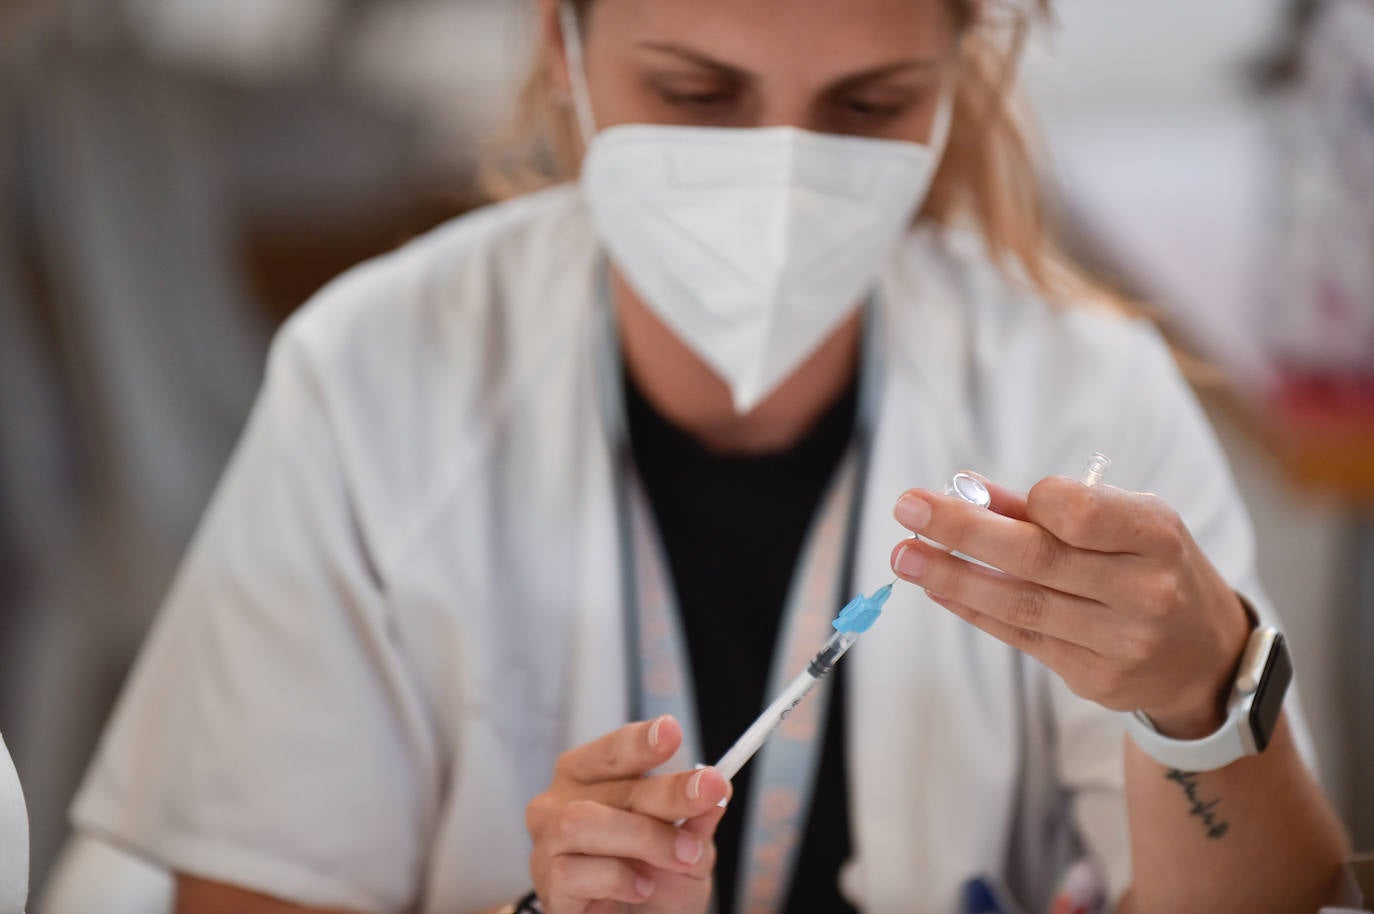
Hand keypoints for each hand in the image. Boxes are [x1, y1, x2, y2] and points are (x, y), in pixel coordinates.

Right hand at [525, 716, 730, 913]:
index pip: (612, 750)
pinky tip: (639, 888)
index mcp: (591, 778)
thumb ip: (697, 821)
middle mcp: (560, 802)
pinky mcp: (548, 884)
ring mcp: (547, 843)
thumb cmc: (652, 884)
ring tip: (680, 857)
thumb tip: (717, 790)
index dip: (640, 740)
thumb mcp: (688, 850)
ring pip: (581, 821)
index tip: (672, 731)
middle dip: (665, 789)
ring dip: (642, 837)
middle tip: (708, 792)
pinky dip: (617, 878)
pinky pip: (575, 870)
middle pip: (609, 784)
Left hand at [890, 475, 1251, 738]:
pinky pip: (1019, 637)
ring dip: (952, 578)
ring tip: (904, 556)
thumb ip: (1050, 508)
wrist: (1207, 656)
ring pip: (1019, 605)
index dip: (1027, 500)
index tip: (980, 488)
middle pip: (1036, 558)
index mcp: (1156, 537)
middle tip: (906, 508)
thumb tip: (965, 489)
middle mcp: (1145, 592)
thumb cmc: (1153, 568)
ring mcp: (1121, 642)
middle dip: (962, 532)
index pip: (1079, 512)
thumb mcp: (1125, 523)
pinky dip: (972, 609)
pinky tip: (937, 588)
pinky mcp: (1095, 679)